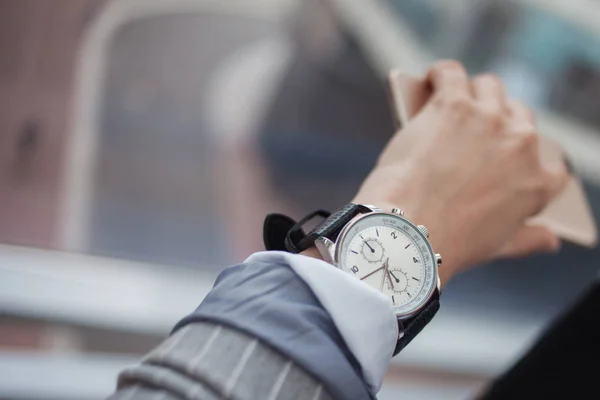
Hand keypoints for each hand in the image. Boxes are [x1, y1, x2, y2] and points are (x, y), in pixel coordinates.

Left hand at [353, 60, 568, 284]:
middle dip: (496, 119)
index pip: (550, 163)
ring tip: (450, 100)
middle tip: (468, 129)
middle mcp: (522, 144)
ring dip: (471, 92)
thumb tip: (552, 240)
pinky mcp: (454, 104)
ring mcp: (490, 120)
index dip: (525, 156)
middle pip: (518, 115)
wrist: (410, 231)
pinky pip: (451, 73)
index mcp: (538, 182)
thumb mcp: (499, 245)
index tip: (504, 155)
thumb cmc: (448, 242)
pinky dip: (441, 75)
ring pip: (489, 87)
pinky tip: (431, 82)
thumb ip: (529, 238)